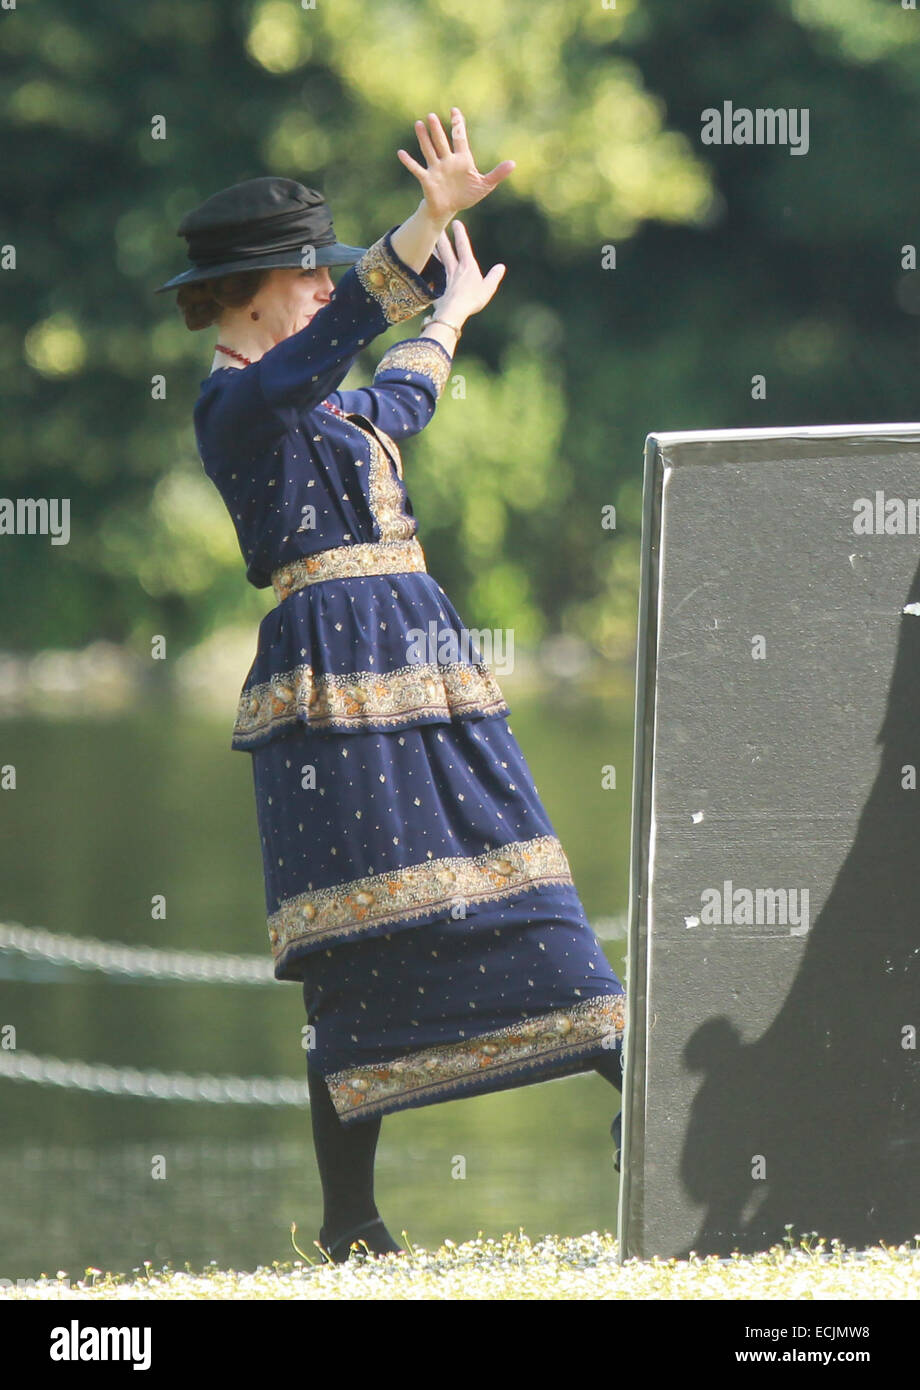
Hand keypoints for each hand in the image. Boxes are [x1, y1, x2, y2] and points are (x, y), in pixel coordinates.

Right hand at [396, 107, 514, 222]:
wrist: (449, 209)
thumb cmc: (466, 195)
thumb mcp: (485, 185)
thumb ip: (497, 174)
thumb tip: (513, 164)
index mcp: (461, 159)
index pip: (459, 137)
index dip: (457, 124)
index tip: (454, 110)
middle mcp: (447, 160)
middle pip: (441, 141)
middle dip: (437, 129)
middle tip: (431, 115)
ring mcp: (436, 169)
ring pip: (429, 150)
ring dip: (424, 139)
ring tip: (419, 124)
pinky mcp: (427, 180)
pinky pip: (417, 169)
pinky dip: (409, 162)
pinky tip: (401, 153)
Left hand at [431, 219, 505, 321]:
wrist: (453, 312)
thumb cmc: (472, 300)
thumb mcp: (488, 288)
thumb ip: (494, 277)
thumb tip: (501, 267)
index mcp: (467, 266)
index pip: (463, 245)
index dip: (459, 233)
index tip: (456, 222)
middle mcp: (454, 269)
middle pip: (445, 249)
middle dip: (442, 236)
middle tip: (436, 224)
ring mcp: (444, 277)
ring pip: (437, 259)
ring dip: (433, 249)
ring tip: (428, 241)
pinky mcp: (437, 287)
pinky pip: (432, 274)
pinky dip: (428, 268)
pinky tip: (423, 266)